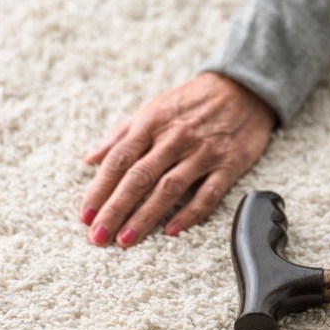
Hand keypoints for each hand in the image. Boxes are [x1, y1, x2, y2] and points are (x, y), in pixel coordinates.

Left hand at [80, 72, 276, 247]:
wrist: (243, 89)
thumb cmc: (193, 101)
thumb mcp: (154, 108)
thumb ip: (122, 135)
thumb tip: (90, 159)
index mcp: (152, 123)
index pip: (119, 160)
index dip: (100, 189)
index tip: (86, 215)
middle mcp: (176, 138)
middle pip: (139, 178)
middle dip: (116, 209)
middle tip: (99, 236)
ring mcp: (203, 152)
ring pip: (169, 188)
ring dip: (145, 216)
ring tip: (127, 240)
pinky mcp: (229, 164)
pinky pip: (208, 194)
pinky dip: (190, 214)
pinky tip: (172, 231)